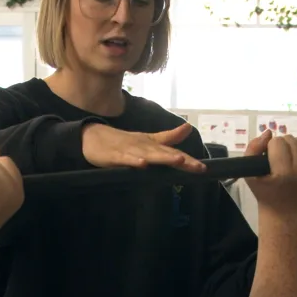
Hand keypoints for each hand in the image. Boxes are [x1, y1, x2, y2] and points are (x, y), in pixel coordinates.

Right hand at [82, 122, 206, 172]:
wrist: (93, 137)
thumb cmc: (123, 141)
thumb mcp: (148, 140)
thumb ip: (168, 137)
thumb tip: (188, 127)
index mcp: (152, 145)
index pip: (173, 153)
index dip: (188, 161)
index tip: (203, 168)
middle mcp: (144, 147)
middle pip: (165, 154)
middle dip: (181, 160)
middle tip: (197, 166)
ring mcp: (130, 151)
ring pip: (149, 155)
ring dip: (163, 158)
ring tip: (178, 160)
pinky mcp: (115, 156)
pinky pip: (125, 160)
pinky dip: (134, 161)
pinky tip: (143, 164)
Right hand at [244, 131, 296, 214]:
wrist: (285, 208)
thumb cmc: (265, 191)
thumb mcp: (250, 174)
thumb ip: (252, 149)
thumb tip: (268, 133)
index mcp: (284, 172)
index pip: (277, 142)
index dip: (270, 148)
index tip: (270, 159)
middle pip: (290, 139)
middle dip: (282, 147)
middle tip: (279, 161)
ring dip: (294, 146)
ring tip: (290, 160)